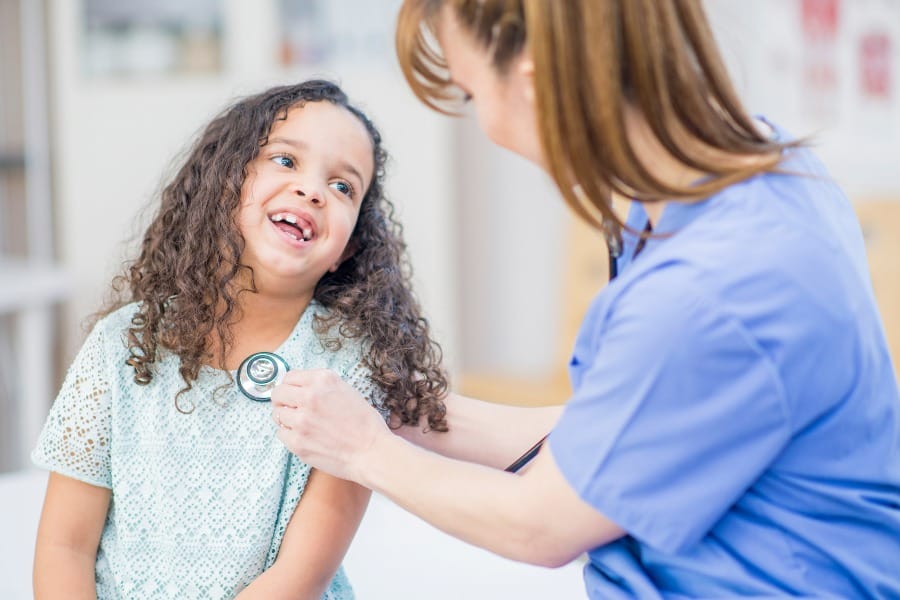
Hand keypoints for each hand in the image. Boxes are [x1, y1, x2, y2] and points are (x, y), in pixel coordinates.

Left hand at [271, 368, 388, 482]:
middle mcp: (310, 396)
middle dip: (282, 401)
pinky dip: (290, 435)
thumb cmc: (365, 425)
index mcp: (323, 380)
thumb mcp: (347, 392)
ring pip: (277, 414)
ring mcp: (301, 420)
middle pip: (278, 393)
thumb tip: (298, 389)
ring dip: (287, 419)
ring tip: (304, 426)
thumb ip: (321, 387)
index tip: (292, 393)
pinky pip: (281, 434)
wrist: (372, 452)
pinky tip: (306, 437)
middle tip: (291, 409)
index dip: (290, 386)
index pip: (289, 377)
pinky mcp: (297, 442)